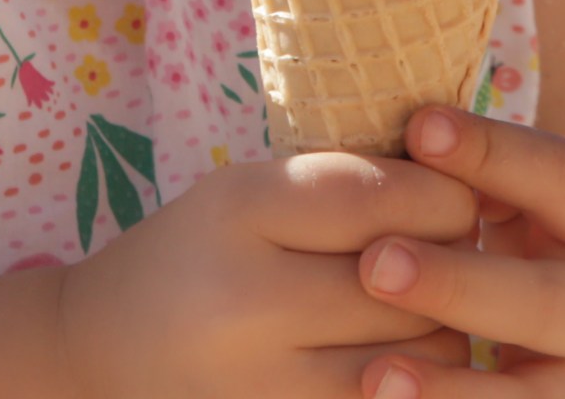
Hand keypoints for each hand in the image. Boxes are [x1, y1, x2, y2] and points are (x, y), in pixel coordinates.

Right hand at [56, 149, 485, 398]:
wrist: (97, 354)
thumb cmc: (191, 257)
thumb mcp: (242, 194)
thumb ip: (340, 186)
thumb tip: (466, 186)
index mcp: (235, 210)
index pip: (376, 193)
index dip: (440, 195)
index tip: (453, 198)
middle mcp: (246, 299)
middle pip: (407, 281)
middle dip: (451, 267)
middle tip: (457, 258)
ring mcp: (263, 383)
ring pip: (415, 357)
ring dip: (442, 334)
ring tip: (425, 313)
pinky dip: (410, 382)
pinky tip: (395, 361)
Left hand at [350, 108, 564, 398]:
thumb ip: (504, 178)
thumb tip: (414, 136)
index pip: (564, 178)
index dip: (495, 152)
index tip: (420, 127)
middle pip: (542, 301)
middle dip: (458, 285)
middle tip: (376, 263)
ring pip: (530, 394)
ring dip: (453, 386)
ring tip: (379, 373)